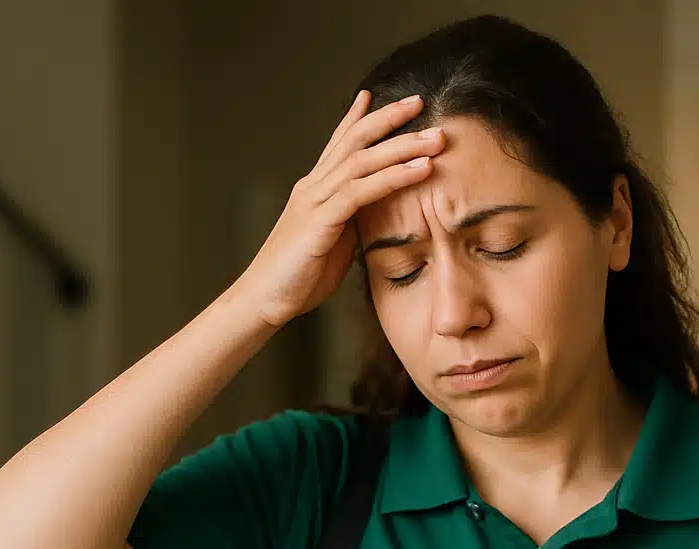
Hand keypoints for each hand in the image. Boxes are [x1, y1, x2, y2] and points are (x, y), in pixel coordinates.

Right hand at [234, 91, 445, 326]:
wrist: (263, 301)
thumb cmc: (297, 278)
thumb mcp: (331, 242)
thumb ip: (348, 221)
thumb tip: (373, 214)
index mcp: (314, 190)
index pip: (338, 143)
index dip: (357, 118)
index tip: (378, 96)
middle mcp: (313, 186)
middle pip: (354, 139)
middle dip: (388, 118)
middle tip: (419, 101)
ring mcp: (314, 201)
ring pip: (362, 160)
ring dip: (403, 145)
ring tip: (435, 137)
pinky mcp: (320, 221)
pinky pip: (361, 191)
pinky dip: (393, 177)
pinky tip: (420, 170)